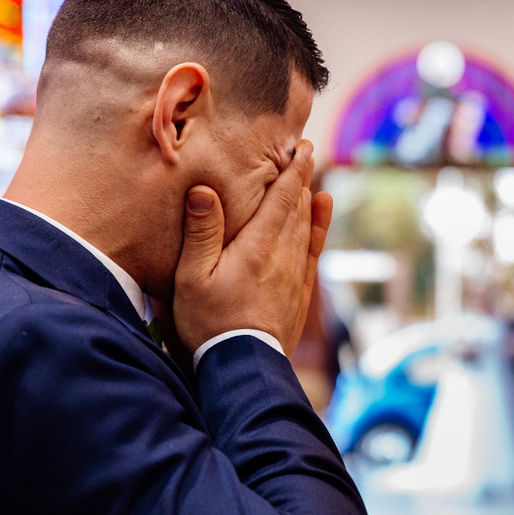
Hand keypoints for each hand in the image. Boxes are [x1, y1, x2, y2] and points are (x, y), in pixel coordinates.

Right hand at [173, 140, 333, 355]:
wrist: (243, 368)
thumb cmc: (210, 323)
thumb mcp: (192, 277)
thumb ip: (202, 232)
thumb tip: (205, 189)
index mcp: (258, 246)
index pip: (281, 198)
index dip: (293, 170)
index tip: (302, 146)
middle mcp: (283, 255)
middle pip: (298, 207)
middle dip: (301, 178)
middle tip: (305, 152)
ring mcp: (295, 275)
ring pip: (306, 226)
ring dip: (309, 199)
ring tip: (311, 177)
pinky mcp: (299, 294)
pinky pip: (313, 251)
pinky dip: (318, 227)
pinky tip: (320, 213)